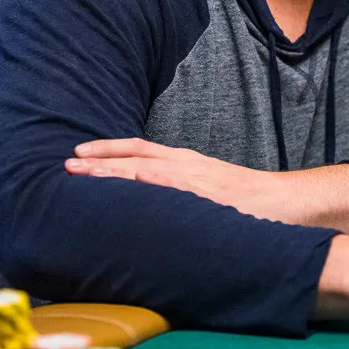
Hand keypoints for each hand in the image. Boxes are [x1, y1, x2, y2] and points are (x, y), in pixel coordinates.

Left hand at [68, 138, 287, 219]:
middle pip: (134, 156)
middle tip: (66, 164)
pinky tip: (129, 184)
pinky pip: (172, 188)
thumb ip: (178, 189)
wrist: (282, 201)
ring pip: (145, 169)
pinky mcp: (206, 195)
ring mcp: (195, 179)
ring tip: (83, 172)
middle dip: (99, 160)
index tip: (79, 152)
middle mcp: (185, 165)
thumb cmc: (244, 199)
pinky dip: (149, 184)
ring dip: (113, 170)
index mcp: (184, 162)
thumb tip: (147, 199)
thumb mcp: (205, 187)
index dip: (108, 149)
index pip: (138, 148)